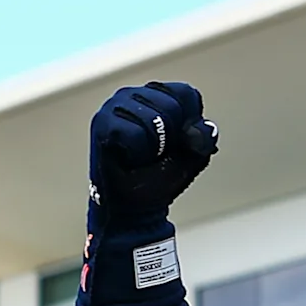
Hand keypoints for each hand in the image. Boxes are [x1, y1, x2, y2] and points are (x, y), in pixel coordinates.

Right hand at [83, 82, 217, 305]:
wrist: (134, 211)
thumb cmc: (158, 180)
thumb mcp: (192, 157)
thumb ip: (203, 138)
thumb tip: (204, 127)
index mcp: (154, 95)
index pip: (185, 94)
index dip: (187, 124)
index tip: (172, 145)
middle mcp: (131, 94)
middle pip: (171, 106)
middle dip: (170, 139)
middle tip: (154, 155)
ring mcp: (113, 106)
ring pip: (154, 120)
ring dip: (153, 148)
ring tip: (140, 157)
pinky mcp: (101, 124)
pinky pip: (134, 134)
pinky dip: (137, 154)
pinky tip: (127, 159)